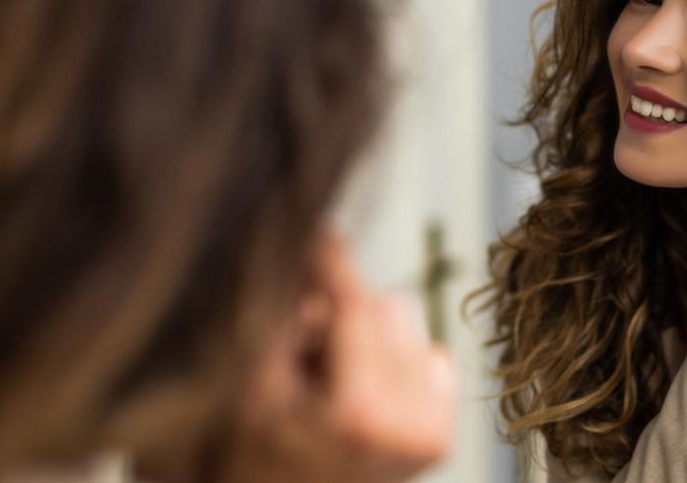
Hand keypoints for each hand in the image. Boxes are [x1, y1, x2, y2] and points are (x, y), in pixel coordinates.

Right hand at [226, 231, 455, 482]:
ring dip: (364, 334)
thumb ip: (277, 317)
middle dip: (339, 313)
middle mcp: (408, 426)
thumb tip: (307, 243)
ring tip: (326, 378)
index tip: (320, 229)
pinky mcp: (439, 436)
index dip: (333, 262)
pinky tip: (354, 392)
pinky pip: (428, 352)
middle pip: (385, 308)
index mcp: (361, 414)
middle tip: (303, 349)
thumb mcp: (248, 383)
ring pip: (407, 324)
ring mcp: (429, 433)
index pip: (356, 306)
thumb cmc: (247, 456)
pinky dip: (391, 359)